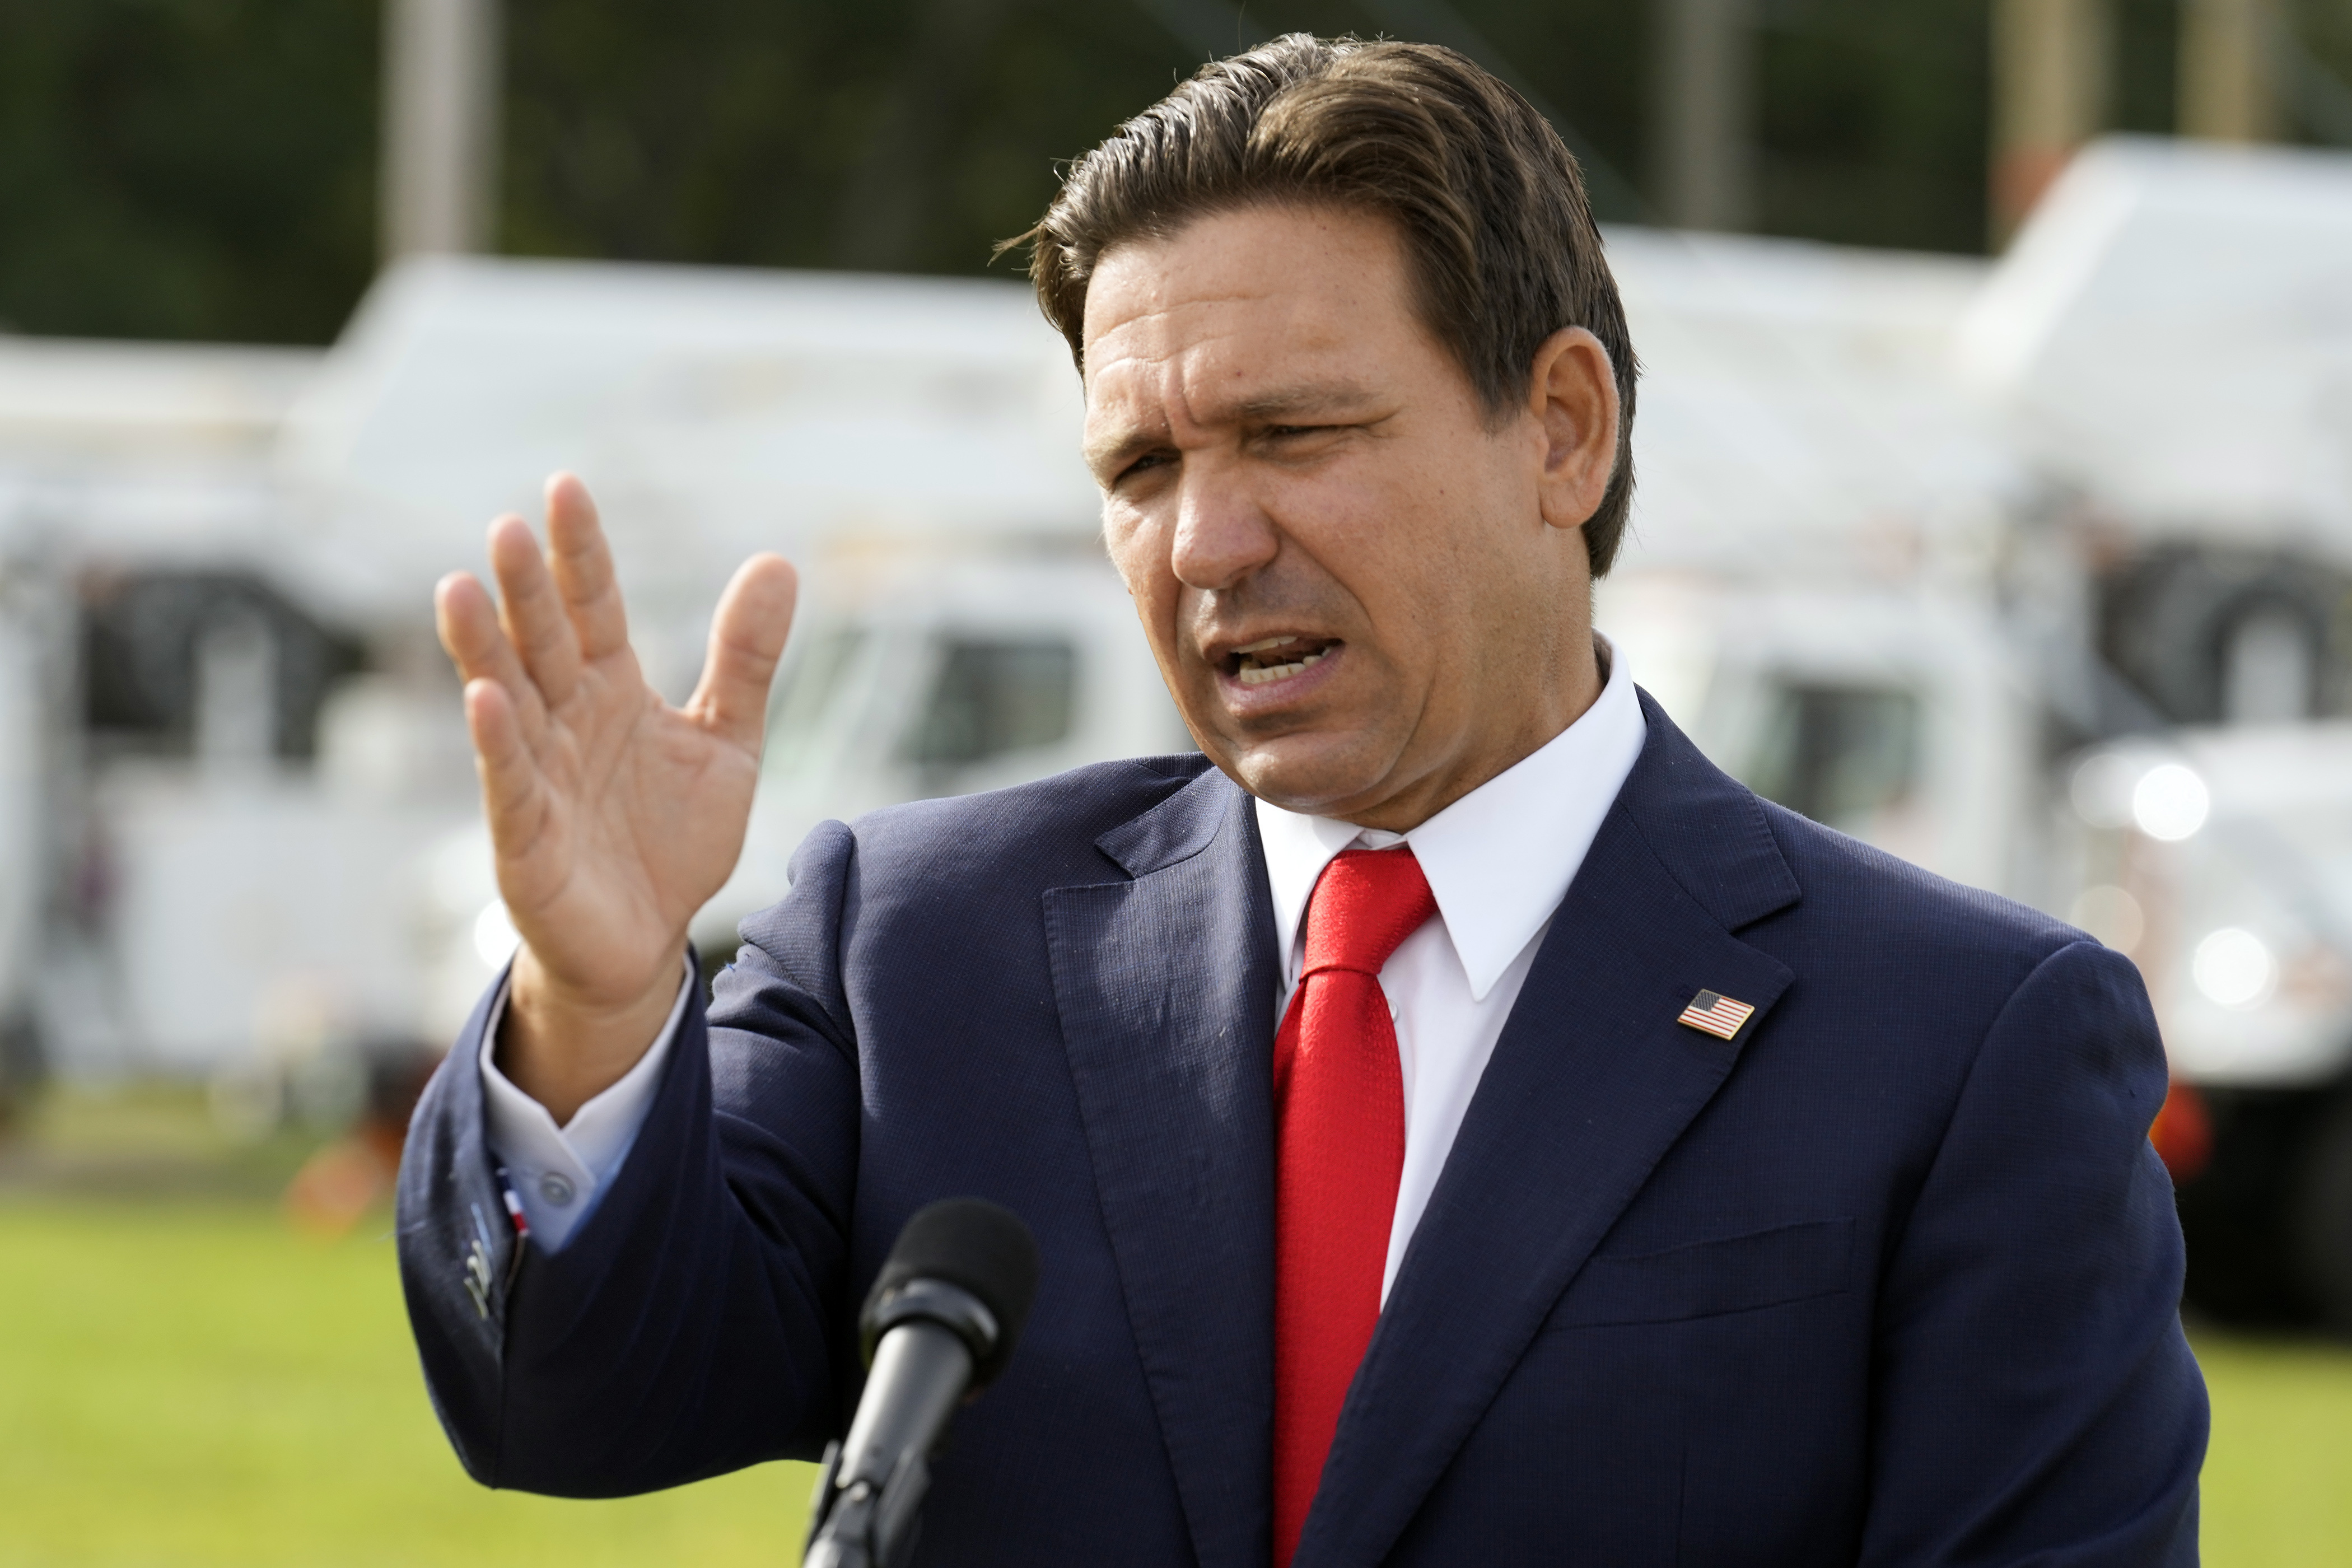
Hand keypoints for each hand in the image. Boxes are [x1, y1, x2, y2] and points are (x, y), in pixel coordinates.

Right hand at [434, 474, 797, 1121]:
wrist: (647, 942)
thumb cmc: (672, 840)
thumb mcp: (728, 741)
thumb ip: (745, 657)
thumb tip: (778, 561)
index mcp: (610, 690)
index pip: (591, 606)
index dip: (580, 553)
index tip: (565, 488)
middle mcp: (564, 720)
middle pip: (541, 641)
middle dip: (525, 587)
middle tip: (509, 526)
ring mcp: (538, 774)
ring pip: (505, 697)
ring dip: (483, 647)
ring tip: (461, 587)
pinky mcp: (525, 835)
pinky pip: (508, 781)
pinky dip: (497, 740)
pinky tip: (482, 697)